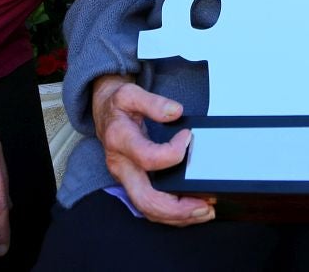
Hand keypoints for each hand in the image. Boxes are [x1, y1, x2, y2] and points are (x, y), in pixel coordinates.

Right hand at [91, 75, 213, 225]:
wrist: (103, 112)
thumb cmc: (116, 104)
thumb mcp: (130, 93)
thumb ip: (153, 102)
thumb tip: (175, 112)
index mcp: (120, 140)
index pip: (148, 158)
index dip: (172, 153)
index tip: (188, 138)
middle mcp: (121, 165)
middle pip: (146, 199)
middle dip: (177, 208)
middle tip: (205, 205)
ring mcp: (126, 178)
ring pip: (148, 209)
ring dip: (177, 216)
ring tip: (204, 211)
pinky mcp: (133, 183)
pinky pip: (150, 206)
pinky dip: (172, 213)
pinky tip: (191, 209)